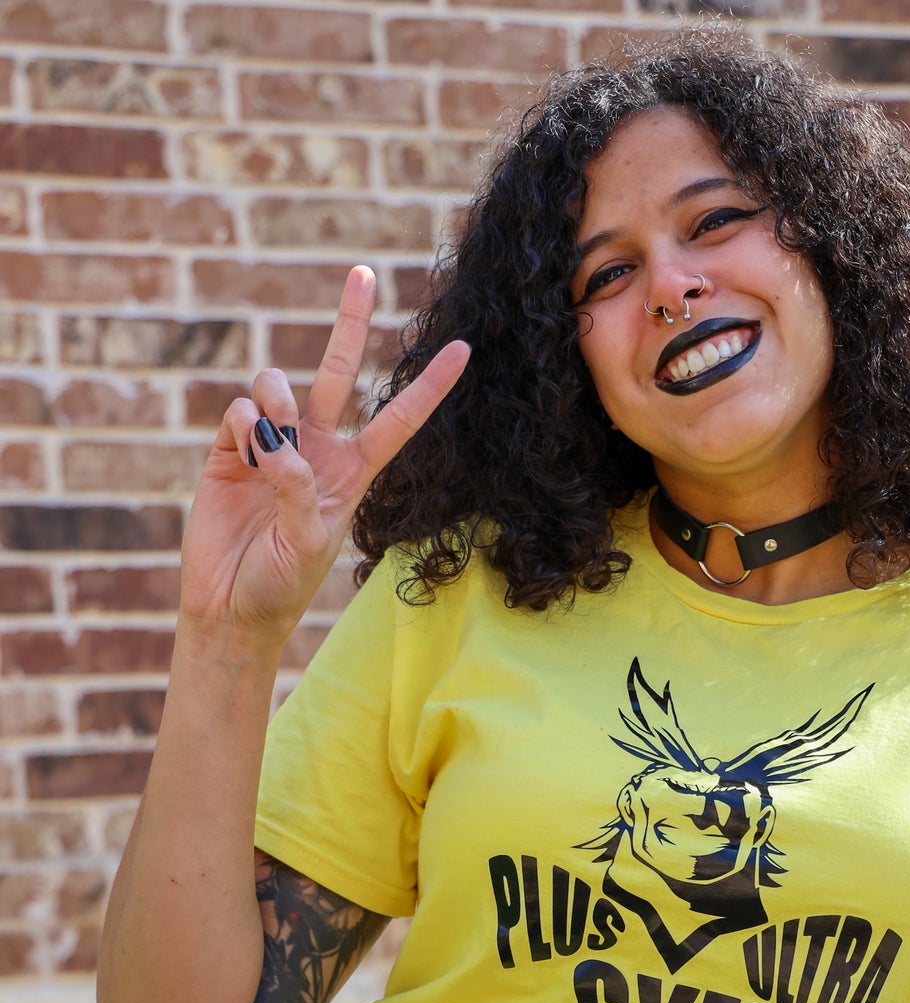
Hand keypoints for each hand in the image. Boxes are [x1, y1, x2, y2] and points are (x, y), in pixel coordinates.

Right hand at [178, 265, 469, 650]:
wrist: (230, 606)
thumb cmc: (281, 584)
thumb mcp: (308, 543)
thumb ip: (301, 490)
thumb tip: (279, 439)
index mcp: (355, 474)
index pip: (400, 420)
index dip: (430, 386)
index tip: (463, 348)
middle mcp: (318, 449)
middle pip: (338, 373)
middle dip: (349, 323)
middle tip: (362, 272)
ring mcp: (273, 444)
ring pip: (278, 385)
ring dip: (276, 400)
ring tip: (269, 442)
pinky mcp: (229, 450)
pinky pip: (240, 411)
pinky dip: (243, 425)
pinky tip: (243, 452)